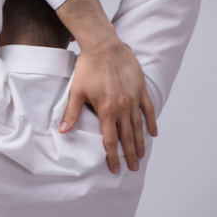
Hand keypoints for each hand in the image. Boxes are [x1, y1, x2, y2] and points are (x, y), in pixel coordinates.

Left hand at [61, 40, 158, 173]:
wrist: (104, 47)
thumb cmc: (88, 68)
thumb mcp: (76, 92)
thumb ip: (72, 113)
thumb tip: (63, 131)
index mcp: (106, 111)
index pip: (110, 140)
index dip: (112, 156)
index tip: (114, 169)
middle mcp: (122, 108)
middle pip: (127, 137)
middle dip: (129, 155)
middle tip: (133, 168)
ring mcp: (133, 99)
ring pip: (139, 126)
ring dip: (140, 142)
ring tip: (141, 156)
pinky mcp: (140, 90)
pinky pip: (148, 109)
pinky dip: (151, 122)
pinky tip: (153, 133)